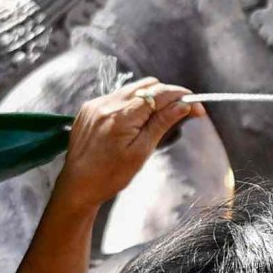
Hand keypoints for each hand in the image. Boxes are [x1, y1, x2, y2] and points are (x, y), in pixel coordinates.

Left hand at [54, 80, 200, 210]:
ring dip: (150, 98)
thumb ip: (161, 124)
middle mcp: (107, 104)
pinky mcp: (88, 109)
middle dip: (167, 95)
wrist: (77, 186)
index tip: (195, 104)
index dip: (180, 96)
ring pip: (132, 89)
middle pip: (147, 86)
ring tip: (161, 116)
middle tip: (182, 111)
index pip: (158, 94)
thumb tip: (183, 105)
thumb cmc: (110, 176)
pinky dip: (132, 103)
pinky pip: (117, 97)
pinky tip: (137, 121)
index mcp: (121, 116)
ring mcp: (95, 104)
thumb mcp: (141, 152)